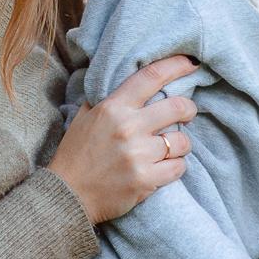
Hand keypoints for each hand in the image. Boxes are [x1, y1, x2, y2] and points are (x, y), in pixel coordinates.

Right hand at [45, 56, 198, 222]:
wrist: (67, 195)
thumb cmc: (75, 154)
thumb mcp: (84, 117)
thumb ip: (108, 100)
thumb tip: (132, 86)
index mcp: (114, 108)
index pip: (152, 77)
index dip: (177, 66)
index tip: (191, 64)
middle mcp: (128, 127)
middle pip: (178, 107)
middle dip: (189, 109)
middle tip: (187, 114)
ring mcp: (138, 155)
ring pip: (182, 141)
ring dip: (181, 144)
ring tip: (170, 148)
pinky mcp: (145, 180)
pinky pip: (179, 167)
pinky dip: (176, 166)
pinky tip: (165, 167)